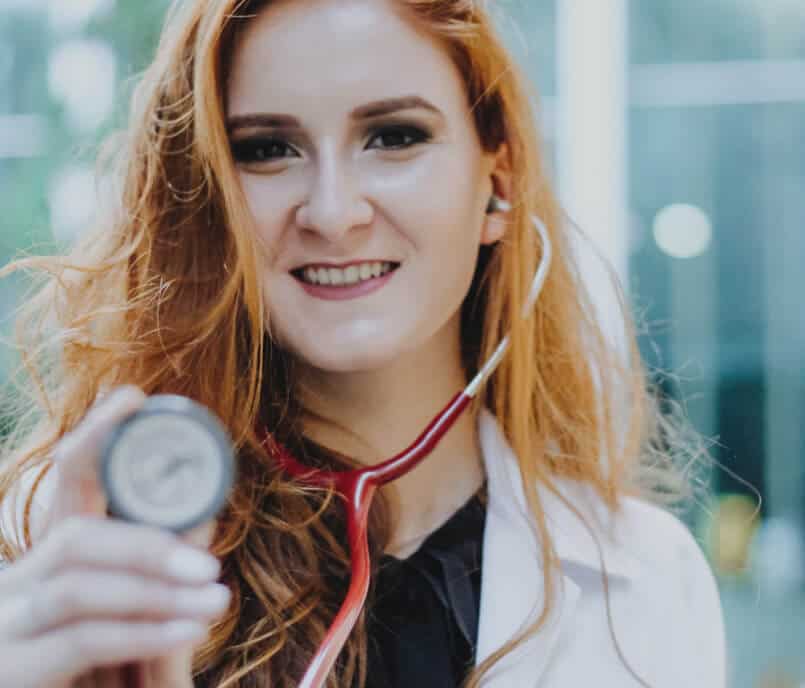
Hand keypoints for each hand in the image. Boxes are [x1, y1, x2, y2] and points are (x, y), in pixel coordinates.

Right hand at [0, 386, 229, 687]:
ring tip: (216, 599)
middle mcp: (16, 583)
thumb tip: (201, 523)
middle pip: (73, 538)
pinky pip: (83, 640)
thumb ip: (141, 570)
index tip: (133, 399)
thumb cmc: (87, 661)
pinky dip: (143, 633)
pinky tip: (187, 630)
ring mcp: (7, 626)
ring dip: (155, 591)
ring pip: (79, 588)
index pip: (65, 482)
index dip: (95, 437)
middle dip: (145, 542)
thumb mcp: (115, 609)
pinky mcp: (12, 671)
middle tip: (210, 561)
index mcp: (44, 559)